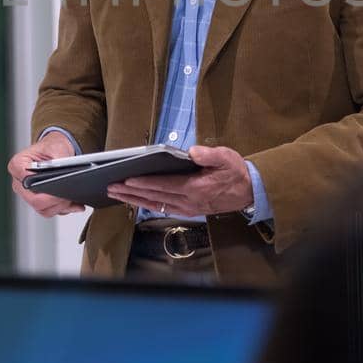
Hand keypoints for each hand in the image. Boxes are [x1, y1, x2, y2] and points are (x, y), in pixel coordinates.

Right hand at [7, 132, 86, 217]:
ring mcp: (28, 194)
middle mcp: (20, 182)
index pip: (26, 181)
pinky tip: (74, 204)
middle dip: (54, 200)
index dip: (42, 187)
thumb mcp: (56, 147)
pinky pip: (49, 211)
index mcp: (18, 165)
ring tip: (73, 200)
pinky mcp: (38, 202)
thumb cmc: (53, 147)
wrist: (57, 151)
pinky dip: (62, 209)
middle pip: (34, 200)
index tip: (57, 186)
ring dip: (59, 207)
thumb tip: (63, 175)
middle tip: (68, 196)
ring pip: (42, 209)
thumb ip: (58, 160)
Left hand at [107, 145, 253, 215]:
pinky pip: (163, 208)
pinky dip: (147, 204)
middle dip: (131, 193)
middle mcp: (188, 201)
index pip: (163, 186)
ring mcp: (188, 208)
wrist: (250, 192)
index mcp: (195, 188)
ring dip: (135, 200)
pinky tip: (137, 201)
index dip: (144, 183)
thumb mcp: (226, 157)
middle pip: (154, 198)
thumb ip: (209, 155)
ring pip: (156, 205)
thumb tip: (192, 152)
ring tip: (117, 195)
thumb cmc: (235, 172)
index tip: (127, 180)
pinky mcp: (189, 210)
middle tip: (112, 188)